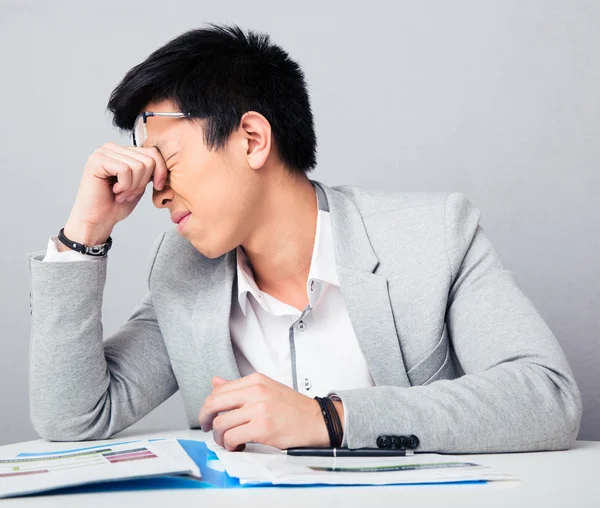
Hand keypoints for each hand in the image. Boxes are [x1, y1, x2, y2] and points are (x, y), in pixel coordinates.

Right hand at [61, 142, 167, 245]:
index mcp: (123, 151)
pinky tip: (114, 191)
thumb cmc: (116, 205)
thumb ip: (150, 170)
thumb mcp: (140, 184)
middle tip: (129, 194)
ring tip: (121, 194)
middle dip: (143, 183)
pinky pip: (125, 170)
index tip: (157, 187)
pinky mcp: (97, 160)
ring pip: (138, 166)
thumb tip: (164, 161)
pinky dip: (124, 186)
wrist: (98, 221)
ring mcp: (103, 152)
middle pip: (148, 160)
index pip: (153, 152)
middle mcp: (112, 148)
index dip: (160, 172)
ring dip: (133, 187)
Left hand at [198, 373, 343, 450]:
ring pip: (221, 424)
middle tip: (207, 428)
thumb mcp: (266, 389)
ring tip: (229, 441)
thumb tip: (215, 382)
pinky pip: (232, 438)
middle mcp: (255, 391)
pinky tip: (239, 446)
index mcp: (255, 380)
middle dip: (205, 419)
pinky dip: (230, 445)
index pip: (219, 390)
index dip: (208, 406)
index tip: (209, 416)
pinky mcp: (262, 428)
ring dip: (220, 437)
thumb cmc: (293, 408)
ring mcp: (259, 409)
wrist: (317, 420)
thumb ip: (239, 387)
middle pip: (214, 404)